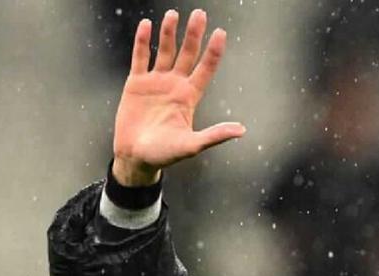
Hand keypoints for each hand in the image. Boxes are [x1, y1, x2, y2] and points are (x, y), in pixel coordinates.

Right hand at [112, 9, 245, 185]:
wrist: (136, 157)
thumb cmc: (165, 154)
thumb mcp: (192, 145)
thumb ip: (214, 135)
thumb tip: (242, 130)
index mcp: (189, 97)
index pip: (205, 69)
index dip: (213, 51)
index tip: (220, 33)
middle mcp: (175, 85)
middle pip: (187, 54)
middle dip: (193, 34)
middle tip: (200, 14)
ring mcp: (156, 82)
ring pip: (164, 51)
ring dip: (169, 33)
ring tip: (173, 14)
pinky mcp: (136, 84)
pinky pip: (140, 58)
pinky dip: (143, 42)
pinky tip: (146, 25)